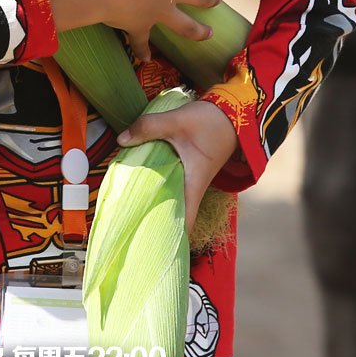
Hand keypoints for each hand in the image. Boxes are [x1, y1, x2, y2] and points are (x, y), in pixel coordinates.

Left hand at [116, 99, 237, 226]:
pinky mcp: (187, 168)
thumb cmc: (211, 121)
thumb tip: (121, 140)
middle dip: (155, 222)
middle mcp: (193, 186)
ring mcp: (191, 178)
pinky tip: (139, 181)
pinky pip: (170, 183)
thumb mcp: (178, 121)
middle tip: (130, 229)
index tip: (150, 244)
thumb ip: (149, 127)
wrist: (234, 112)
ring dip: (154, 202)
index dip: (169, 235)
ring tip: (129, 209)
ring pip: (170, 198)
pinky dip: (157, 185)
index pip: (184, 221)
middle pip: (173, 213)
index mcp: (194, 184)